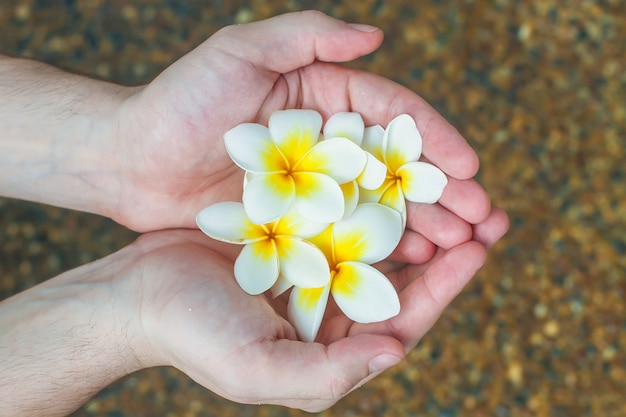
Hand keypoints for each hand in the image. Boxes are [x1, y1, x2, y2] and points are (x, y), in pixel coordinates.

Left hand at [112, 11, 490, 252]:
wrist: (131, 160)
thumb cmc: (181, 102)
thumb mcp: (239, 52)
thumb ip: (305, 37)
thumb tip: (376, 36)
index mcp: (324, 95)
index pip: (394, 114)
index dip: (435, 139)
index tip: (470, 167)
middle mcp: (328, 141)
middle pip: (398, 164)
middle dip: (445, 190)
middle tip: (486, 219)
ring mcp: (316, 184)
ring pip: (381, 203)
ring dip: (425, 223)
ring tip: (465, 245)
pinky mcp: (297, 220)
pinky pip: (348, 232)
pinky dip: (383, 245)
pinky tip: (415, 261)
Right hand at [135, 204, 506, 411]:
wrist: (137, 294)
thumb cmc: (194, 336)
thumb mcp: (258, 370)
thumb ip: (328, 374)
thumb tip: (394, 351)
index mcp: (331, 344)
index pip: (404, 318)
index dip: (446, 286)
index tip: (479, 247)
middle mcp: (329, 306)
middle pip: (403, 275)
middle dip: (447, 245)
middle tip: (488, 212)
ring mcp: (312, 267)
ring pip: (378, 239)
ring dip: (415, 215)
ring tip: (453, 185)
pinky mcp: (291, 232)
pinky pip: (341, 210)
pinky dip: (368, 194)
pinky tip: (390, 171)